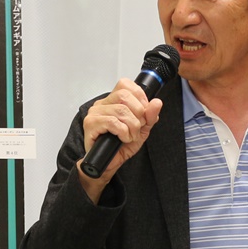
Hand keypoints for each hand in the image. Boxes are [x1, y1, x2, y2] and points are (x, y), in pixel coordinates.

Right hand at [77, 78, 162, 201]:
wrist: (108, 164)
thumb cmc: (121, 146)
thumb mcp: (141, 130)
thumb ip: (150, 116)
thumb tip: (157, 102)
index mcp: (113, 101)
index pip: (125, 84)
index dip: (139, 97)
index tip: (143, 113)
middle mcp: (102, 104)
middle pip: (125, 96)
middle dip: (138, 114)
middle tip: (137, 127)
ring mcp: (95, 113)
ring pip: (121, 110)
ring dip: (132, 127)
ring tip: (130, 136)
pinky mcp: (90, 124)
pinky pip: (112, 122)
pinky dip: (123, 132)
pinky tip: (122, 139)